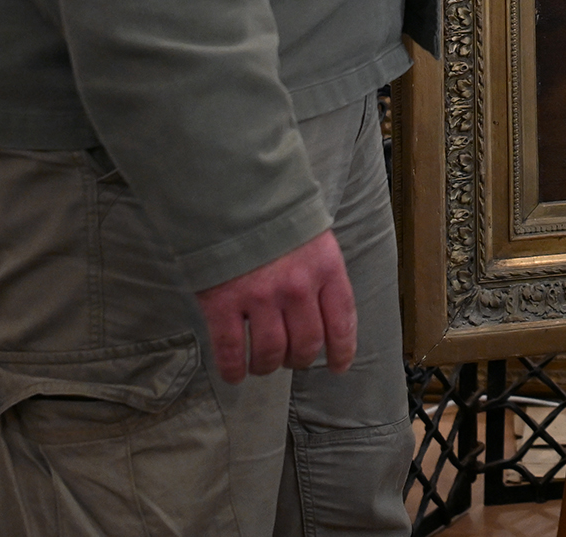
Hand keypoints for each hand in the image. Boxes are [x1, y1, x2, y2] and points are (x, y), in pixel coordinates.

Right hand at [193, 228, 355, 383]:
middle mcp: (297, 286)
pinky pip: (231, 350)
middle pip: (307, 344)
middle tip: (292, 359)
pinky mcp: (223, 302)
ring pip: (271, 353)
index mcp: (325, 268)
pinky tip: (234, 375)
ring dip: (269, 366)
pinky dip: (233, 369)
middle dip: (301, 359)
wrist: (229, 190)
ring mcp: (259, 296)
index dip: (342, 351)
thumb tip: (325, 313)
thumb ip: (321, 272)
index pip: (342, 321)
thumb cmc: (273, 213)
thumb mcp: (313, 235)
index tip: (339, 366)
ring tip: (263, 365)